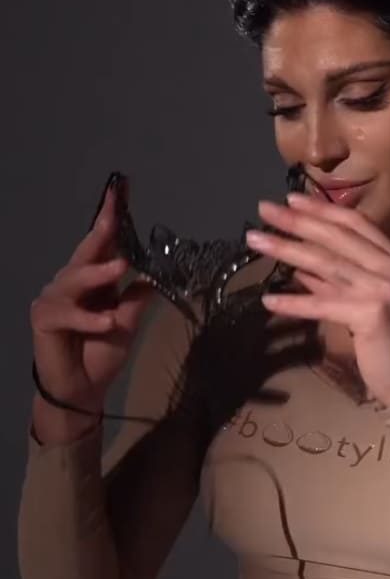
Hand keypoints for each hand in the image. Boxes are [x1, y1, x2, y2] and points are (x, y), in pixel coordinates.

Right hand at [30, 173, 155, 418]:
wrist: (81, 389)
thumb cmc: (101, 353)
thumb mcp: (127, 323)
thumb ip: (137, 298)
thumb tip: (154, 273)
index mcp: (94, 279)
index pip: (105, 243)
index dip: (112, 217)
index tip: (122, 189)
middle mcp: (72, 283)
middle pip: (86, 251)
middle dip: (100, 229)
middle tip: (115, 211)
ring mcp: (54, 299)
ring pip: (74, 279)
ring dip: (96, 274)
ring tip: (119, 268)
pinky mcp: (44, 320)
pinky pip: (67, 314)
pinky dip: (87, 318)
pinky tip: (105, 322)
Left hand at [245, 192, 389, 407]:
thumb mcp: (365, 303)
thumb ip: (338, 282)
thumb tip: (301, 267)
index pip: (356, 223)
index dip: (322, 209)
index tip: (290, 200)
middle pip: (338, 236)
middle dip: (297, 221)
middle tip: (263, 209)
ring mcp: (385, 289)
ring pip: (327, 264)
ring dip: (287, 251)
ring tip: (255, 242)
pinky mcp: (372, 314)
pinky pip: (324, 304)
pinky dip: (295, 302)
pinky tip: (269, 300)